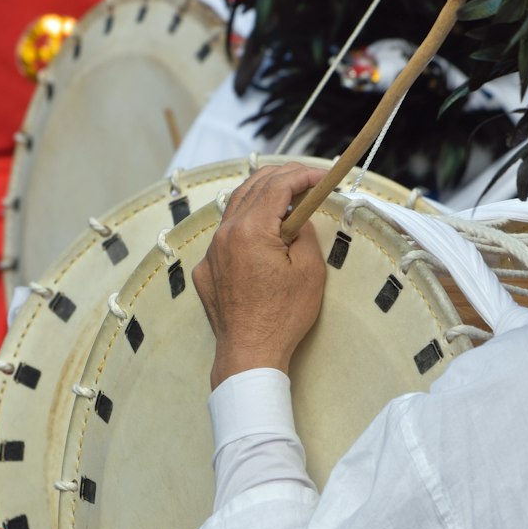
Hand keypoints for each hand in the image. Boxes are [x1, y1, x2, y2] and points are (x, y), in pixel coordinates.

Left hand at [193, 163, 326, 387]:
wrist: (250, 353)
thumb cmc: (282, 317)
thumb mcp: (309, 270)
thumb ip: (305, 233)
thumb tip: (298, 217)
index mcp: (251, 231)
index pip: (277, 186)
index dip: (302, 175)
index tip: (320, 176)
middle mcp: (224, 235)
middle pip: (252, 188)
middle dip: (281, 178)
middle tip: (305, 179)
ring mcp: (211, 252)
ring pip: (235, 208)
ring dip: (261, 197)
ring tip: (285, 198)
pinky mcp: (207, 269)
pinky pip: (225, 235)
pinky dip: (246, 224)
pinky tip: (262, 234)